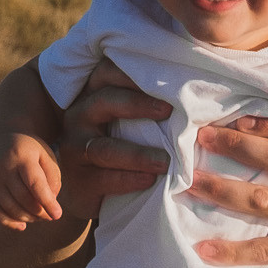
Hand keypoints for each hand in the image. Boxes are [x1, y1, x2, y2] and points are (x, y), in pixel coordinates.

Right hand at [0, 134, 64, 229]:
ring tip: (38, 218)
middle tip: (49, 217)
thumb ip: (53, 179)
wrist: (0, 139)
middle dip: (39, 212)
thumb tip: (50, 204)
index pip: (35, 184)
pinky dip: (9, 222)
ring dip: (26, 218)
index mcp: (21, 156)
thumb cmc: (30, 152)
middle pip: (22, 198)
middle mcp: (2, 166)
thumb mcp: (45, 156)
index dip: (47, 202)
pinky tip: (22, 226)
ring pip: (9, 207)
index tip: (58, 215)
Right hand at [59, 58, 170, 200]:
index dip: (132, 72)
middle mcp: (80, 116)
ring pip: (104, 148)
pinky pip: (104, 178)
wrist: (88, 195)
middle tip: (168, 111)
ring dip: (137, 155)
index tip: (166, 77)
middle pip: (105, 100)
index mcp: (93, 96)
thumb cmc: (121, 149)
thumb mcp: (128, 123)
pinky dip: (129, 179)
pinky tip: (150, 180)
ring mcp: (74, 148)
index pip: (107, 72)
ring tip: (164, 161)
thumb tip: (192, 96)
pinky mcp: (79, 180)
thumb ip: (148, 107)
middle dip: (137, 104)